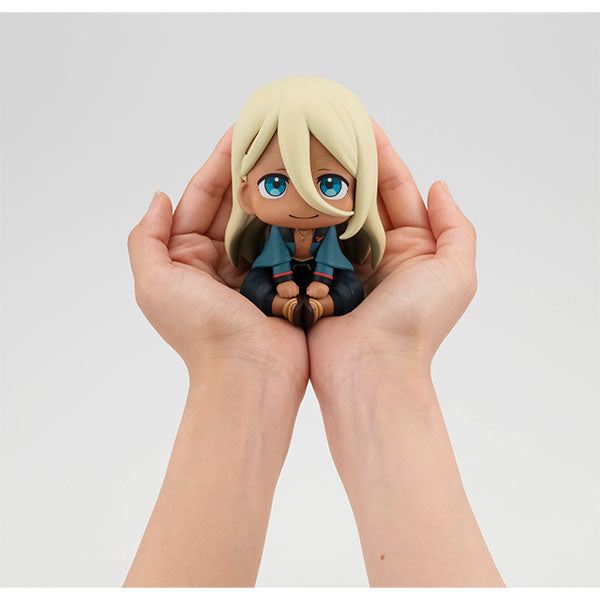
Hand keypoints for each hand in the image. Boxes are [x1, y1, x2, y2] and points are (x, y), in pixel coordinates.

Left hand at [127, 126, 308, 395]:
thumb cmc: (200, 332)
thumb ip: (147, 239)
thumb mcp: (155, 284)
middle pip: (238, 202)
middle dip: (255, 169)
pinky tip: (318, 192)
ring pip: (268, 217)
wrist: (249, 376)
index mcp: (189, 255)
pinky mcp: (286, 279)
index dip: (220, 162)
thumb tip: (159, 197)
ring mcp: (256, 268)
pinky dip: (304, 218)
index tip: (241, 129)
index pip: (202, 197)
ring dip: (282, 189)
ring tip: (301, 155)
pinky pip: (294, 241)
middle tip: (278, 134)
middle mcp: (221, 259)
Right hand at [308, 119, 476, 381]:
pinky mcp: (314, 278)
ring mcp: (342, 264)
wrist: (371, 372)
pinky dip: (294, 218)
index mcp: (412, 247)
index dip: (380, 154)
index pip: (395, 189)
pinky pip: (304, 241)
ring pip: (329, 215)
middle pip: (359, 197)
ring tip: (296, 150)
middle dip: (343, 163)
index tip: (358, 122)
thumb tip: (439, 185)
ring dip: (316, 185)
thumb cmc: (415, 324)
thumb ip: (455, 228)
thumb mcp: (455, 274)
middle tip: (320, 128)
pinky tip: (279, 191)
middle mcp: (377, 252)